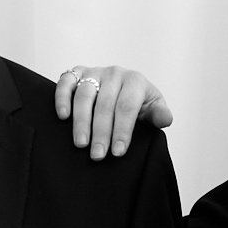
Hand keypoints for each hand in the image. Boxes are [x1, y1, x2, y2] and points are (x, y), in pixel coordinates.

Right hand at [50, 65, 173, 158]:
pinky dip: (62, 97)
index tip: (118, 152)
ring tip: (80, 144)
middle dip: (101, 132)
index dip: (122, 130)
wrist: (124, 88)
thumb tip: (165, 119)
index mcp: (135, 81)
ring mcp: (94, 72)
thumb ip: (159, 114)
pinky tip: (63, 116)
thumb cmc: (139, 104)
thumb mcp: (152, 109)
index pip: (127, 107)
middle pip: (105, 104)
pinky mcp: (77, 73)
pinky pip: (66, 81)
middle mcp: (114, 73)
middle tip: (97, 155)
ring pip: (84, 95)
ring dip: (81, 121)